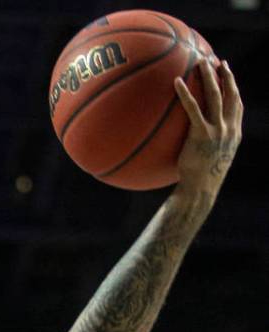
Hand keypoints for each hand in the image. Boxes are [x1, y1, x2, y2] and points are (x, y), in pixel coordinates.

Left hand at [173, 59, 242, 193]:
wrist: (200, 189)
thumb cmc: (200, 178)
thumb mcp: (209, 159)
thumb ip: (207, 144)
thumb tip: (192, 139)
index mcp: (234, 132)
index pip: (237, 104)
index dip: (233, 87)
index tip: (228, 74)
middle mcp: (229, 128)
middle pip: (230, 95)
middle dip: (225, 76)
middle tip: (217, 61)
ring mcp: (217, 130)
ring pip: (215, 96)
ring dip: (209, 77)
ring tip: (200, 62)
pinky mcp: (202, 134)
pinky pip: (192, 109)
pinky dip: (185, 94)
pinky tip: (176, 82)